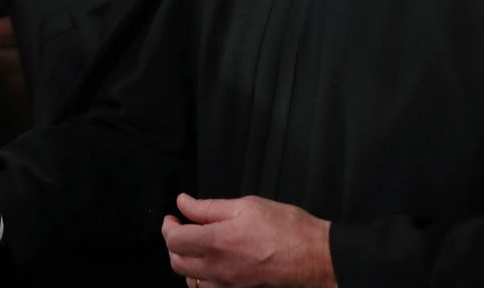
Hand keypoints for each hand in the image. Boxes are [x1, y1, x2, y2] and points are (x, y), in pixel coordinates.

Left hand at [161, 193, 334, 287]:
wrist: (315, 257)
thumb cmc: (287, 228)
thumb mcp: (246, 205)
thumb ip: (208, 207)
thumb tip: (184, 203)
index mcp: (218, 242)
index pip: (174, 240)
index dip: (168, 226)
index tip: (173, 216)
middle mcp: (218, 268)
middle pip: (176, 262)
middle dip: (173, 243)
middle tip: (181, 227)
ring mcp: (227, 284)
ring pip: (189, 279)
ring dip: (185, 261)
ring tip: (195, 244)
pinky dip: (201, 277)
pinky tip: (210, 263)